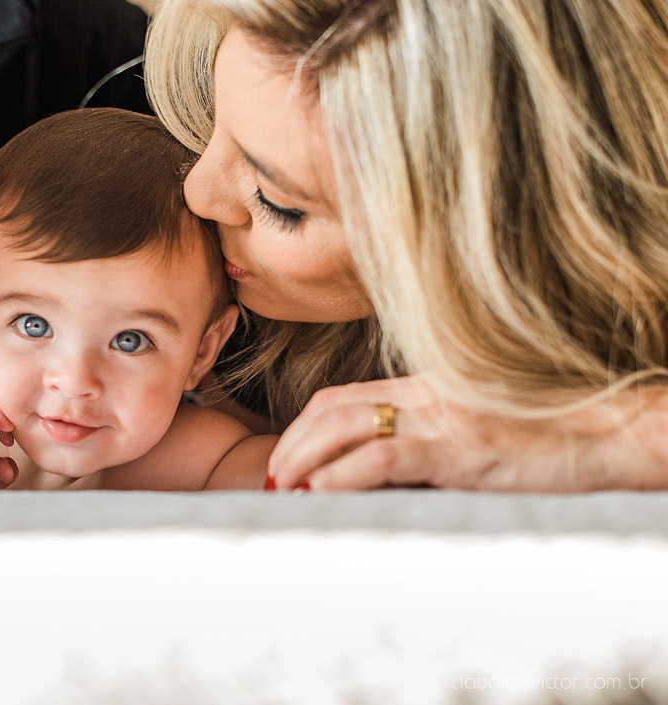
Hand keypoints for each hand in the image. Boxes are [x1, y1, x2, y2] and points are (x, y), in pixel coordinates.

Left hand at [267, 375, 667, 491]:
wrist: (605, 434)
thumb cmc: (542, 438)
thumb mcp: (471, 428)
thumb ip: (425, 438)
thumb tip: (375, 472)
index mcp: (424, 388)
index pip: (342, 397)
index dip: (303, 427)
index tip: (285, 457)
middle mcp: (424, 394)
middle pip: (332, 409)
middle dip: (292, 443)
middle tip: (273, 477)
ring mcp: (440, 418)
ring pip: (346, 426)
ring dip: (304, 459)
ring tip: (285, 487)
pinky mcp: (459, 447)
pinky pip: (385, 455)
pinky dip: (344, 473)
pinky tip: (322, 491)